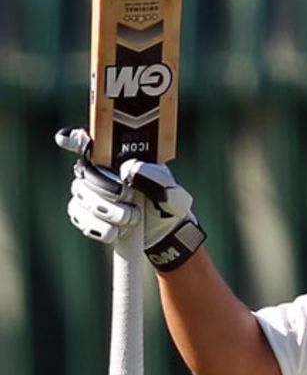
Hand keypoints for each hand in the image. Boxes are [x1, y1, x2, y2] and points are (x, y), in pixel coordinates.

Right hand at [56, 128, 205, 270]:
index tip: (66, 139)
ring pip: (82, 198)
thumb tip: (127, 169)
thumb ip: (155, 179)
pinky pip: (80, 219)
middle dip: (105, 189)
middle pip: (84, 174)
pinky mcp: (86, 216)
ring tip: (132, 219)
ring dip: (109, 212)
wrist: (164, 236)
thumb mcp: (172, 193)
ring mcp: (90, 194)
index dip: (74, 139)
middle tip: (127, 196)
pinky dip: (101, 229)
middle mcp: (99, 172)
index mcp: (118, 158)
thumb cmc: (168, 207)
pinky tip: (117, 232)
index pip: (90, 142)